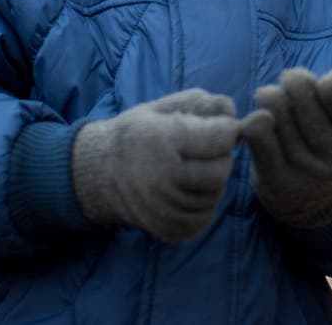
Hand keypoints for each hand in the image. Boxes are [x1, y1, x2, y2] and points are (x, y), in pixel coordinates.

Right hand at [72, 88, 238, 241]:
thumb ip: (199, 103)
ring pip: (214, 196)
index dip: (226, 128)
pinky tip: (192, 188)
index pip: (220, 138)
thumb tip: (231, 109)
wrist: (101, 171)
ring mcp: (162, 206)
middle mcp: (162, 177)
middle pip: (220, 171)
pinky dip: (204, 204)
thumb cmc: (138, 132)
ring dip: (215, 181)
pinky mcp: (164, 227)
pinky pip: (202, 219)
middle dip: (222, 157)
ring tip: (198, 166)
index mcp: (163, 140)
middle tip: (210, 148)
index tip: (220, 125)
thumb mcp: (163, 107)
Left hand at [240, 68, 331, 227]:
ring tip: (271, 103)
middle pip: (300, 91)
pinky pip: (257, 132)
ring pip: (275, 108)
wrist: (309, 200)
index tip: (316, 87)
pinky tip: (258, 122)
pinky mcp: (275, 179)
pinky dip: (253, 119)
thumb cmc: (326, 143)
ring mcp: (304, 170)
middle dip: (291, 81)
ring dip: (269, 97)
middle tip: (288, 88)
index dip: (320, 79)